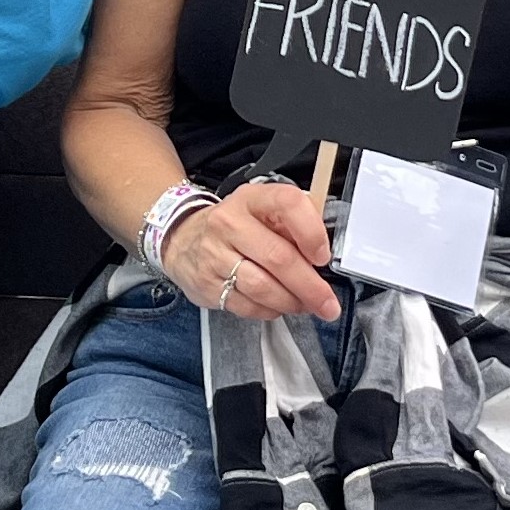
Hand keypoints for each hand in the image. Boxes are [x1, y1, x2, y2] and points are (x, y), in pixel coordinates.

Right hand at [161, 181, 338, 320]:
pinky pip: (247, 306)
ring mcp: (214, 255)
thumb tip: (323, 253)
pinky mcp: (207, 284)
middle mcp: (230, 223)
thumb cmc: (235, 225)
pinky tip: (277, 306)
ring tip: (305, 305)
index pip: (288, 204)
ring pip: (262, 287)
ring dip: (291, 302)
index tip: (323, 256)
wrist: (183, 239)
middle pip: (278, 257)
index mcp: (252, 199)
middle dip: (310, 286)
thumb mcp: (262, 210)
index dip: (311, 232)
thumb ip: (293, 224)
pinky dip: (269, 311)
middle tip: (327, 303)